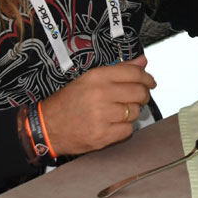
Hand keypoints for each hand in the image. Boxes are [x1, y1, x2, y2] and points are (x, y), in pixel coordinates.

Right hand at [41, 55, 155, 155]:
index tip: (150, 82)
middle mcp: (100, 94)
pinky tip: (112, 124)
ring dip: (131, 112)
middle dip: (143, 95)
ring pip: (135, 112)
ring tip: (118, 112)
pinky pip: (128, 130)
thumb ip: (119, 70)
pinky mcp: (102, 135)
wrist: (47, 127)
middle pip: (139, 92)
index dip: (147, 78)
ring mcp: (102, 116)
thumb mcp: (90, 79)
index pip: (134, 73)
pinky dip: (124, 128)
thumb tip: (142, 61)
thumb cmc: (68, 102)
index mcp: (97, 77)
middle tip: (139, 97)